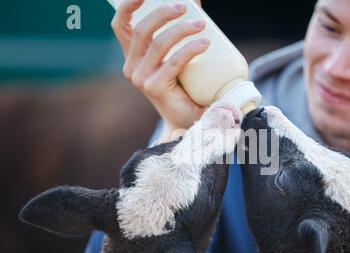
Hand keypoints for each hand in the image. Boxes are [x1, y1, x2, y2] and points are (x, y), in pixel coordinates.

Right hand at [111, 0, 207, 142]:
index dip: (128, 5)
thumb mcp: (177, 55)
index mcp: (133, 56)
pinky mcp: (154, 87)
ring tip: (201, 26)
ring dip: (182, 29)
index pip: (121, 25)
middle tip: (186, 7)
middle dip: (163, 12)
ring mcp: (141, 78)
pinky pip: (173, 61)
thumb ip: (179, 31)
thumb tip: (194, 2)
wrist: (187, 119)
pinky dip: (190, 48)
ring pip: (159, 43)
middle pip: (142, 29)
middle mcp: (131, 66)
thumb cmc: (185, 86)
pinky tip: (205, 43)